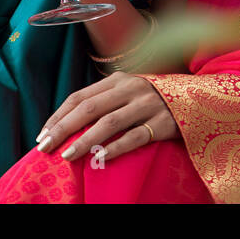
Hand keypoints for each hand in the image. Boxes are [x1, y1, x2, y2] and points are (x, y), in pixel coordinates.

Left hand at [34, 72, 177, 161]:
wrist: (198, 99)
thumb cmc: (154, 100)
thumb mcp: (129, 92)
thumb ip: (104, 101)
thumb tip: (67, 124)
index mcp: (118, 80)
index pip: (80, 96)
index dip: (58, 115)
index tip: (41, 135)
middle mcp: (131, 89)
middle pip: (90, 108)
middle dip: (63, 128)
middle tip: (45, 147)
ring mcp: (148, 105)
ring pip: (109, 123)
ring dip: (85, 140)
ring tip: (67, 156)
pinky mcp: (163, 123)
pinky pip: (135, 137)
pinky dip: (115, 148)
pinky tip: (99, 158)